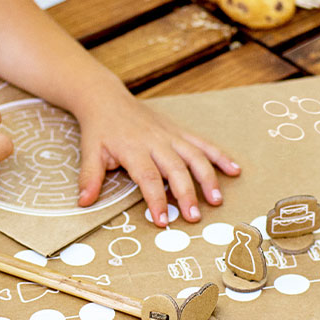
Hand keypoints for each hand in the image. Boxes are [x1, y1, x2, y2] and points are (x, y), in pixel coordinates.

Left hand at [74, 93, 239, 225]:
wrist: (106, 98)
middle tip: (194, 217)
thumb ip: (90, 178)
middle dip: (186, 194)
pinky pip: (202, 143)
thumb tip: (84, 202)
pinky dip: (219, 156)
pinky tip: (234, 170)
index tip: (162, 220)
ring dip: (208, 178)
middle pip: (175, 169)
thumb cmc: (99, 129)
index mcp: (132, 149)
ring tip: (216, 200)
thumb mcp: (90, 152)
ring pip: (194, 156)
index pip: (148, 178)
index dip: (155, 200)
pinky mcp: (178, 131)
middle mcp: (155, 141)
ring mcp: (170, 135)